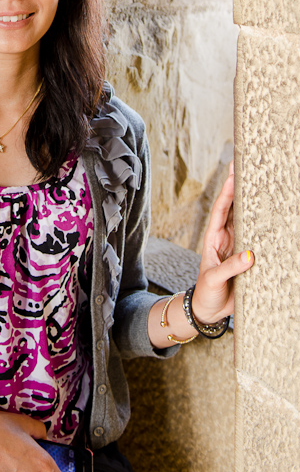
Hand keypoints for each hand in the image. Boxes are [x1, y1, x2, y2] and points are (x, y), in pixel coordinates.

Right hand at [0, 404, 59, 471]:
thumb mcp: (25, 422)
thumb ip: (40, 432)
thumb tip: (43, 438)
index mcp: (41, 463)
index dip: (54, 470)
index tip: (50, 467)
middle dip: (38, 470)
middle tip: (27, 462)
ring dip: (22, 471)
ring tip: (12, 462)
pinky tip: (1, 465)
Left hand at [192, 162, 253, 324]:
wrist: (209, 310)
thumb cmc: (207, 293)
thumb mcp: (214, 280)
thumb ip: (230, 268)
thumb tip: (250, 255)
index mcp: (213, 238)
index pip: (220, 210)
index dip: (227, 192)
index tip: (234, 174)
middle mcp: (225, 238)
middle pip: (233, 208)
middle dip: (238, 188)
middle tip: (246, 168)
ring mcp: (236, 245)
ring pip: (244, 219)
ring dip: (250, 202)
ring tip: (259, 183)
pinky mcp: (246, 257)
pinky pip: (255, 236)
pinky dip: (262, 224)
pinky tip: (270, 213)